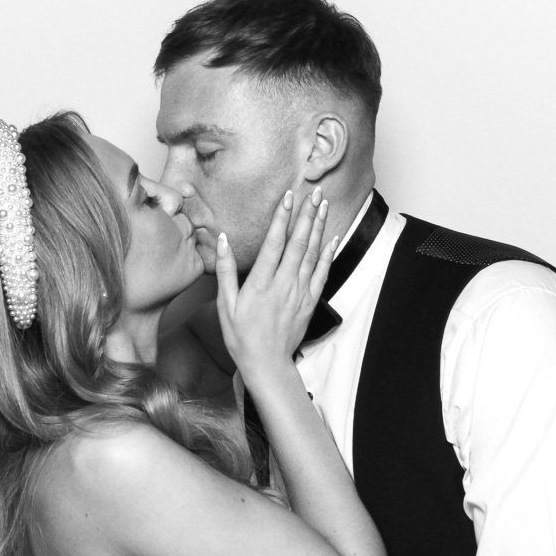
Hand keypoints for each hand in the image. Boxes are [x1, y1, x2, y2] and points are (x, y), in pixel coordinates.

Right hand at [215, 188, 334, 384]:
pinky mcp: (310, 301)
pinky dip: (328, 253)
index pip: (274, 242)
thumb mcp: (226, 305)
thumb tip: (223, 240)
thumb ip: (225, 271)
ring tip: (324, 205)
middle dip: (307, 214)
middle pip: (298, 242)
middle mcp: (284, 284)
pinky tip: (332, 237)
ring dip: (319, 227)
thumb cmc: (242, 336)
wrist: (267, 364)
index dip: (282, 217)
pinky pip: (322, 273)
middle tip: (315, 192)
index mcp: (261, 283)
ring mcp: (300, 292)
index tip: (288, 196)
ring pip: (313, 253)